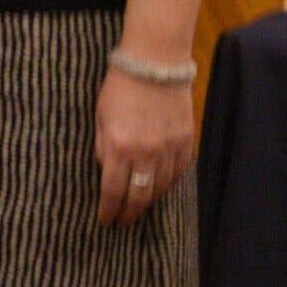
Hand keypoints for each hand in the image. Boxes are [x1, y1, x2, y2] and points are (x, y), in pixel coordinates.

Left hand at [92, 62, 196, 229]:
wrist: (155, 64)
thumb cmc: (120, 88)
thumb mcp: (100, 118)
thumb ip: (103, 148)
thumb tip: (106, 173)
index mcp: (119, 146)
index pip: (113, 191)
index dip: (110, 210)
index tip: (106, 220)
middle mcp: (146, 152)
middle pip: (139, 195)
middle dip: (130, 213)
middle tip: (124, 222)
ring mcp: (169, 147)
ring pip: (161, 187)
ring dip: (149, 201)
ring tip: (140, 208)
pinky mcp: (186, 139)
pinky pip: (179, 172)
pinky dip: (169, 184)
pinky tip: (161, 189)